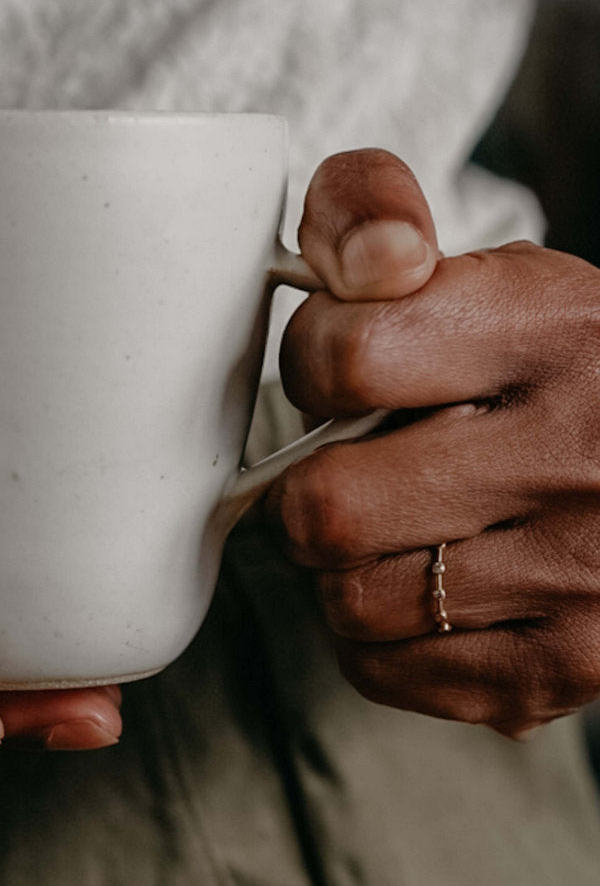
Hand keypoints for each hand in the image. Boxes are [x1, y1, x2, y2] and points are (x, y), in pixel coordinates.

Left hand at [268, 148, 599, 737]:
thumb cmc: (547, 367)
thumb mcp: (476, 268)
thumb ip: (373, 215)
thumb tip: (362, 256)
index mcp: (551, 327)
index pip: (345, 357)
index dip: (313, 365)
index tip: (342, 371)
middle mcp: (581, 454)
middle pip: (328, 509)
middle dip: (313, 490)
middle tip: (354, 469)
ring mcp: (582, 573)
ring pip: (350, 601)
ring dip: (344, 567)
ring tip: (395, 530)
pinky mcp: (568, 667)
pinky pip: (388, 670)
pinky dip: (378, 638)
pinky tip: (422, 590)